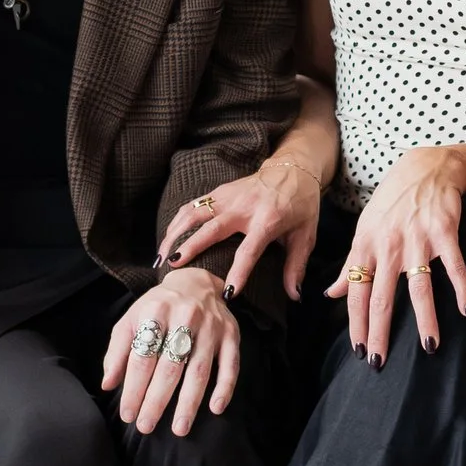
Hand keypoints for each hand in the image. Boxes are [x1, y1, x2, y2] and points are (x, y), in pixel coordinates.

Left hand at [101, 267, 237, 435]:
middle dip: (156, 400)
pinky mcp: (231, 333)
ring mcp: (211, 326)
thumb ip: (118, 351)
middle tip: (146, 426)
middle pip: (170, 367)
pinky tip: (215, 408)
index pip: (142, 358)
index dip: (133, 389)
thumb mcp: (131, 320)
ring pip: (199, 369)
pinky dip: (225, 387)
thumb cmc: (157, 307)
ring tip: (179, 428)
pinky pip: (231, 364)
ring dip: (189, 402)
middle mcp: (185, 316)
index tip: (128, 414)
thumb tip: (108, 384)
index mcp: (155, 311)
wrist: (195, 282)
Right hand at [157, 154, 326, 299]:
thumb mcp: (306, 235)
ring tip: (160, 258)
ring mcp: (228, 197)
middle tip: (173, 267)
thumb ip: (296, 266)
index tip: (227, 294)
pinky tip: (166, 239)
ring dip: (175, 234)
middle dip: (191, 248)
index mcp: (267, 220)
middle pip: (211, 229)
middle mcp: (244, 207)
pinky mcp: (219, 191)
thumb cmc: (301, 205)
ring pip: (194, 214)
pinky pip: (193, 206)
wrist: (294, 168)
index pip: (249, 251)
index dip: (239, 273)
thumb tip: (294, 296)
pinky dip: (177, 222)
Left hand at [331, 148, 465, 364]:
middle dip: (380, 333)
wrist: (425, 168)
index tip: (360, 351)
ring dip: (425, 320)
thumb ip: (350, 265)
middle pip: (382, 298)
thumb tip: (331, 294)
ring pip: (419, 288)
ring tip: (429, 348)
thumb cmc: (392, 203)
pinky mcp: (444, 231)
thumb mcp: (364, 230)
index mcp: (365, 248)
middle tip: (379, 362)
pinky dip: (462, 288)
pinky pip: (454, 265)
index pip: (356, 294)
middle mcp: (388, 246)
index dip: (357, 325)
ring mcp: (417, 239)